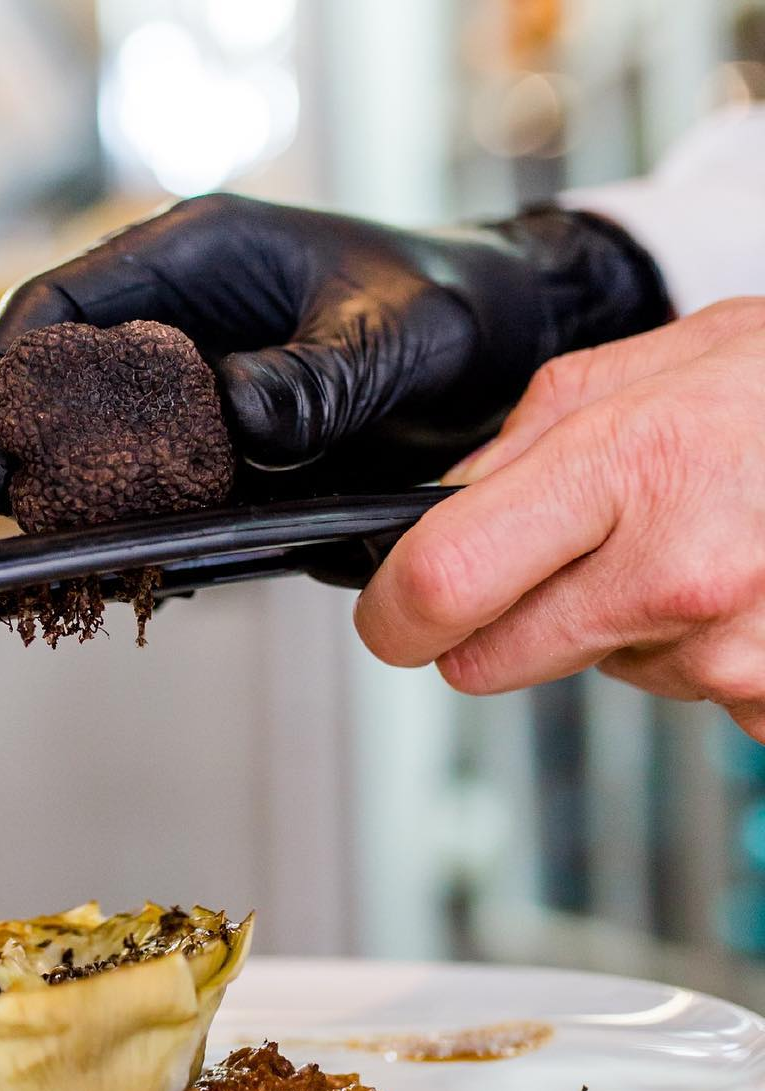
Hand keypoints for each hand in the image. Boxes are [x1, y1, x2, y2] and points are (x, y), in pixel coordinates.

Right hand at [0, 195, 668, 515]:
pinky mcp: (201, 428)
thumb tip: (235, 415)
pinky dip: (105, 502)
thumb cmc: (454, 311)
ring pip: (68, 413)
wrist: (499, 343)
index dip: (5, 372)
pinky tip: (110, 539)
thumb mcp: (402, 338)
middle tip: (8, 499)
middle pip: (36, 357)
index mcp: (196, 253)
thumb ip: (324, 378)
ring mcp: (181, 370)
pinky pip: (126, 462)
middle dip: (7, 426)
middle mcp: (171, 309)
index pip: (55, 298)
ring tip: (49, 529)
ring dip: (49, 470)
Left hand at [355, 299, 764, 739]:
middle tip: (559, 563)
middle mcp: (678, 573)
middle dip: (495, 625)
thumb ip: (520, 446)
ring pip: (593, 674)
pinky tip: (745, 582)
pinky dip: (695, 649)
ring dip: (617, 624)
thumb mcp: (645, 365)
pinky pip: (686, 693)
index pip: (439, 584)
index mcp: (626, 468)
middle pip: (488, 662)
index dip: (393, 612)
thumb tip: (432, 517)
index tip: (393, 613)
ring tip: (699, 540)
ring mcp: (735, 650)